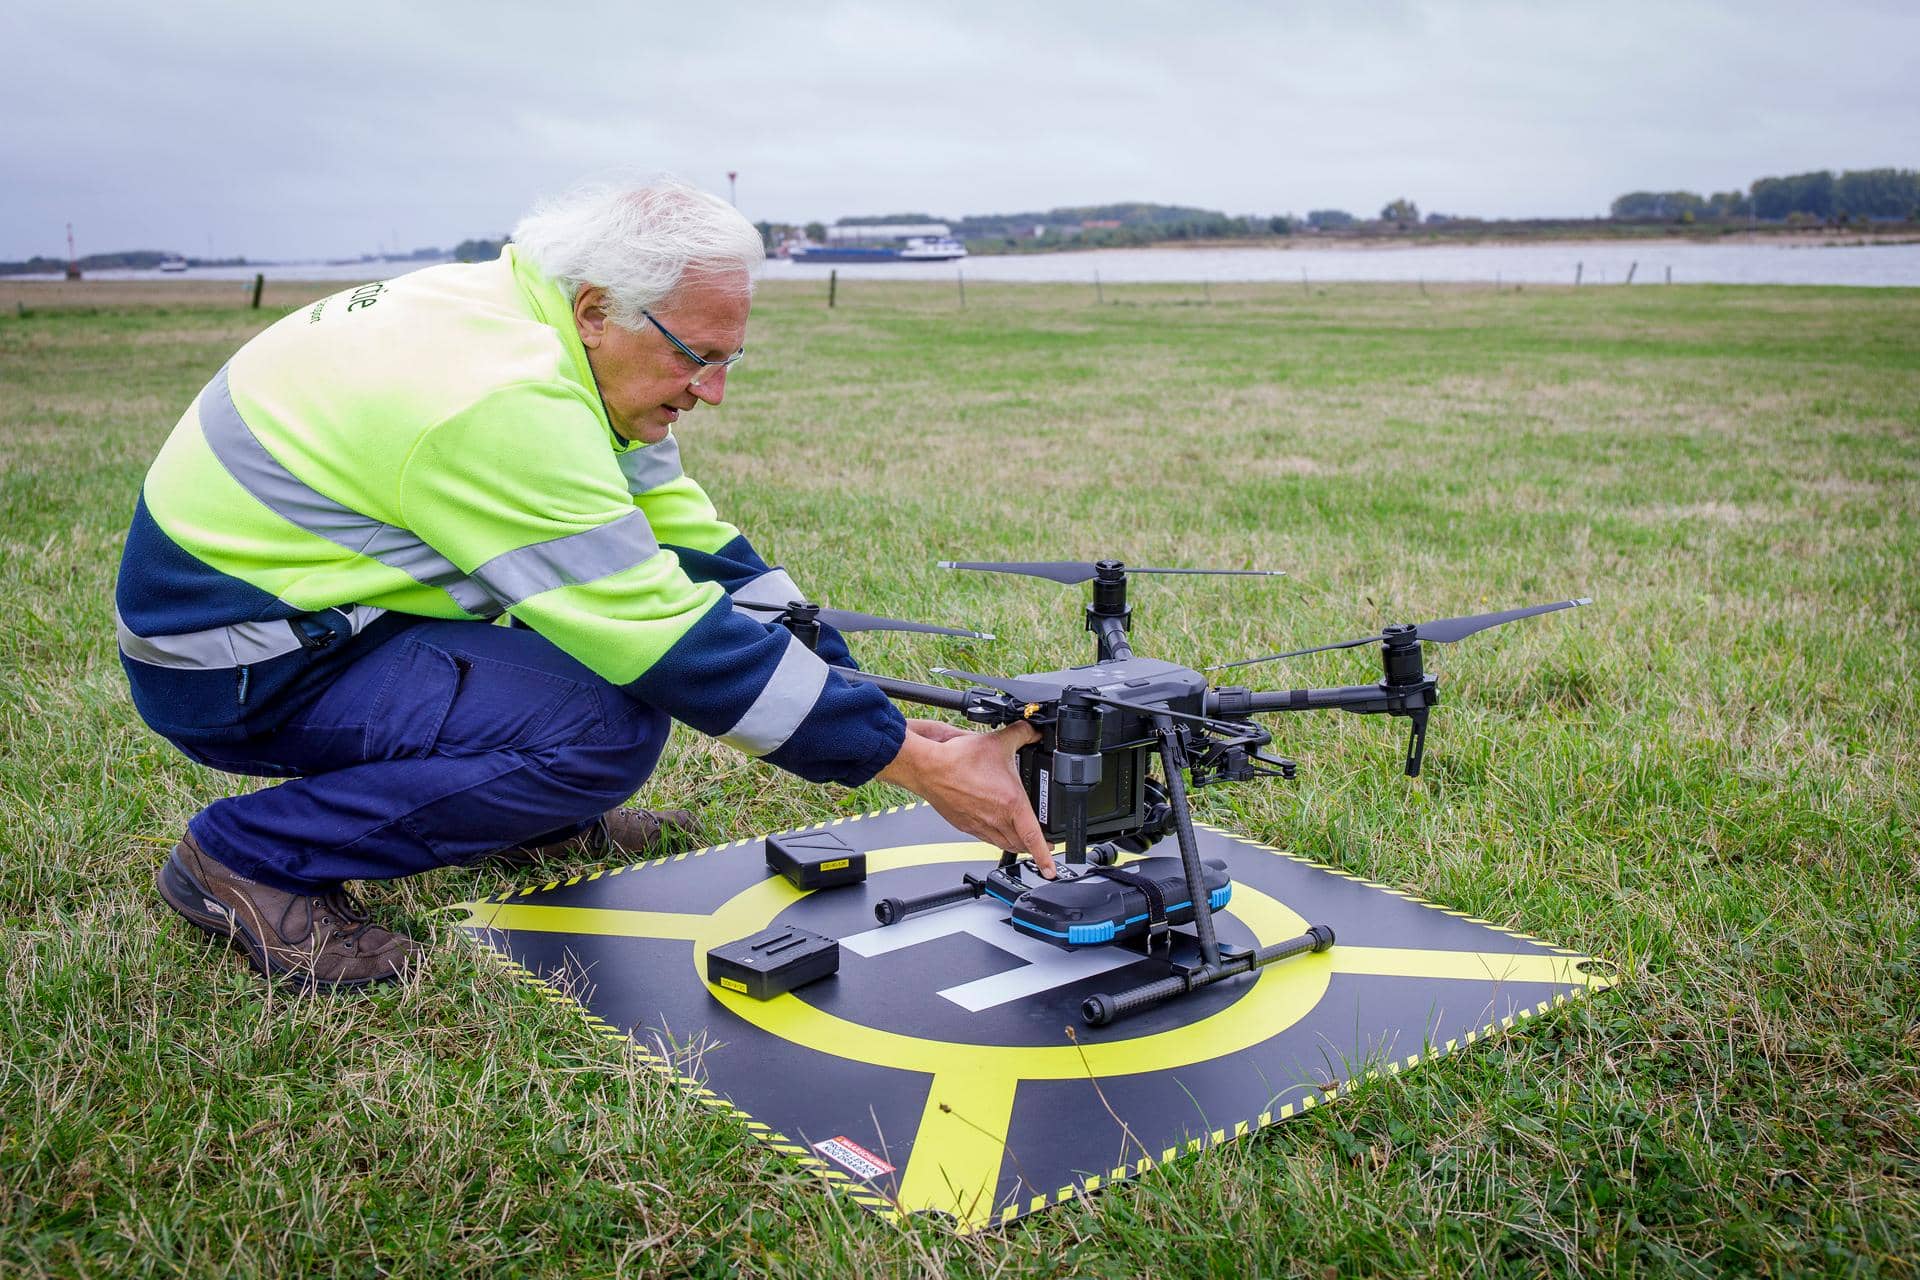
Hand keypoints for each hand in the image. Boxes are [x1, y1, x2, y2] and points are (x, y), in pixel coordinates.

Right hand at [877, 720, 1056, 875]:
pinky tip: (995, 827)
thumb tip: (1034, 730)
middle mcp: (997, 819)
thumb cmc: (960, 759)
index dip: (1045, 856)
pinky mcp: (965, 826)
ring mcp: (980, 825)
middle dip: (1032, 846)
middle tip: (1041, 844)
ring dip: (1014, 844)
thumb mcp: (999, 742)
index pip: (1034, 837)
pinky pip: (986, 838)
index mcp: (1011, 803)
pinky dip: (995, 837)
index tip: (1052, 869)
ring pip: (1003, 844)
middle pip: (1020, 844)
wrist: (930, 768)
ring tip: (1021, 838)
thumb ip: (1022, 734)